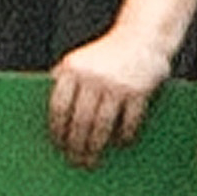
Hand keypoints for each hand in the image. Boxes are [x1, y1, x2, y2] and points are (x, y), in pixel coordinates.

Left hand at [43, 23, 173, 163]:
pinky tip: (120, 144)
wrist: (143, 34)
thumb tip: (53, 119)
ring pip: (102, 125)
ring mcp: (116, 83)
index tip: (58, 146)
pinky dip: (124, 136)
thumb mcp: (80, 60)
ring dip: (96, 147)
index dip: (57, 129)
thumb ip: (64, 80)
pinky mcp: (139, 90)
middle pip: (79, 120)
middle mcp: (93, 76)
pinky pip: (129, 121)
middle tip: (75, 161)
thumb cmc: (107, 54)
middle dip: (76, 145)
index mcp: (73, 68)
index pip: (58, 106)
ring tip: (92, 160)